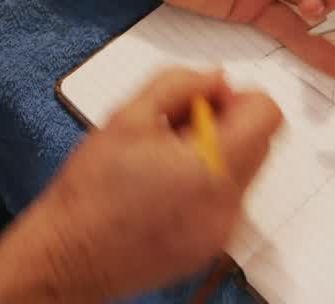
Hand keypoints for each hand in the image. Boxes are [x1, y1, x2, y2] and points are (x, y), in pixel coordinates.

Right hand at [0, 68, 281, 302]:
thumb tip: (215, 79)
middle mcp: (226, 204)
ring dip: (214, 155)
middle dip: (225, 124)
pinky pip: (225, 202)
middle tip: (175, 127)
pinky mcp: (209, 247)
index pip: (267, 115)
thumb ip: (178, 83)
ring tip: (162, 160)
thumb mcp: (127, 116)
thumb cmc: (90, 192)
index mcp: (210, 167)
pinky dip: (204, 185)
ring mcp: (221, 231)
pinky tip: (162, 188)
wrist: (68, 256)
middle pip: (258, 142)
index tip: (206, 102)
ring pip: (242, 171)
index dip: (238, 98)